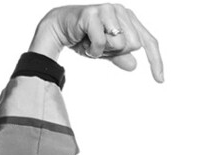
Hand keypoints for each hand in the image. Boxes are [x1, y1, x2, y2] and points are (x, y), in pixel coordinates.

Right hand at [29, 4, 162, 80]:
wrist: (58, 28)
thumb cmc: (84, 37)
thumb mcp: (106, 51)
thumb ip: (120, 56)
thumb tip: (134, 65)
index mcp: (129, 18)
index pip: (149, 41)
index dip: (156, 61)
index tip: (160, 80)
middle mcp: (121, 10)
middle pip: (133, 45)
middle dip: (115, 52)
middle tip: (100, 45)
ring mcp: (107, 9)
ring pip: (119, 43)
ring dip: (103, 50)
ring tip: (91, 41)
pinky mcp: (93, 14)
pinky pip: (102, 42)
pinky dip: (93, 50)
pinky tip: (84, 42)